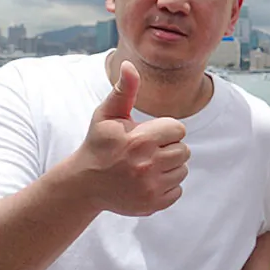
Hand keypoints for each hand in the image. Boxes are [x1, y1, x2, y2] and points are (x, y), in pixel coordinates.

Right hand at [74, 60, 188, 215]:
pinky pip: (178, 190)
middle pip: (184, 150)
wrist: (85, 183)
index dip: (165, 130)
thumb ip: (124, 90)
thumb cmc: (99, 144)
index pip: (179, 129)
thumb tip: (129, 65)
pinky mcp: (153, 204)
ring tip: (147, 165)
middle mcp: (147, 165)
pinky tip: (148, 181)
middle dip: (169, 148)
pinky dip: (167, 186)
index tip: (147, 135)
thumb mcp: (107, 115)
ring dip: (169, 167)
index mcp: (140, 140)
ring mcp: (151, 187)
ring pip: (183, 170)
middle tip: (147, 151)